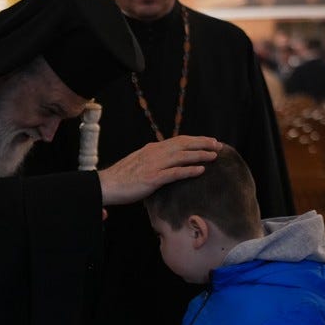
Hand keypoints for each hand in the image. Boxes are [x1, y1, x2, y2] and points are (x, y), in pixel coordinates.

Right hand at [98, 135, 219, 206]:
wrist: (106, 185)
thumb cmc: (121, 177)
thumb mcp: (139, 163)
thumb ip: (153, 160)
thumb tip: (165, 162)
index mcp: (152, 149)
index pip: (179, 140)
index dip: (196, 140)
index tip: (209, 141)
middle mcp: (155, 153)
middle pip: (184, 145)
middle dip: (203, 144)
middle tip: (218, 145)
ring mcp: (154, 165)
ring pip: (182, 157)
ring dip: (200, 155)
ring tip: (214, 156)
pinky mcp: (153, 178)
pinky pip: (175, 173)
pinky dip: (189, 170)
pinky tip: (201, 170)